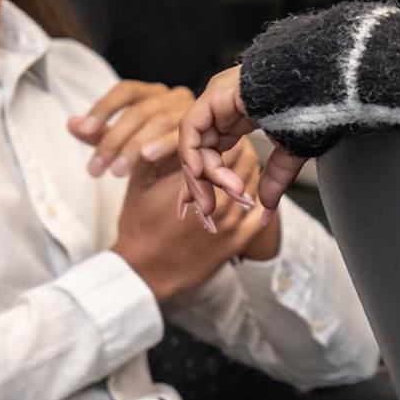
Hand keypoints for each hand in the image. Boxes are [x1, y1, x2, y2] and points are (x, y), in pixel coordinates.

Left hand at [67, 80, 194, 177]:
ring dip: (133, 147)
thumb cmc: (152, 161)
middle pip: (139, 111)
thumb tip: (72, 123)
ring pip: (157, 122)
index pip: (126, 91)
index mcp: (153, 95)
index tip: (85, 131)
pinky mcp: (203, 135)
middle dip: (113, 140)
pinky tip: (146, 159)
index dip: (104, 108)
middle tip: (95, 170)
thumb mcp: (120, 147)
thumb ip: (98, 134)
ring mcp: (192, 114)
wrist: (183, 186)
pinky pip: (180, 136)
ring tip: (116, 172)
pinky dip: (161, 145)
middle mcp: (174, 98)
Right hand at [113, 153, 270, 301]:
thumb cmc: (138, 226)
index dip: (225, 141)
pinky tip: (254, 198)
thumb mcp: (140, 183)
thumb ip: (156, 153)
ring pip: (254, 187)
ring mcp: (232, 223)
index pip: (227, 149)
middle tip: (232, 150)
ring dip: (247, 176)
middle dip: (238, 156)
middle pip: (246, 164)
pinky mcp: (238, 242)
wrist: (143, 270)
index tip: (220, 138)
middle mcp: (219, 200)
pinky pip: (261, 217)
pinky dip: (260, 204)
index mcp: (194, 180)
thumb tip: (169, 130)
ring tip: (237, 172)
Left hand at [180, 64, 306, 229]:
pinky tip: (203, 175)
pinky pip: (191, 129)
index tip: (206, 207)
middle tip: (207, 213)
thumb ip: (274, 179)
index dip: (206, 180)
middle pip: (199, 150)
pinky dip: (193, 154)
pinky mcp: (215, 95)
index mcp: (240, 115)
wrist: (324, 84)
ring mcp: (217, 98)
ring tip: (224, 197)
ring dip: (203, 176)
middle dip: (201, 184)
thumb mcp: (292, 152)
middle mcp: (223, 106)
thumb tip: (266, 209)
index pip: (210, 150)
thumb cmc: (316, 109)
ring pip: (194, 144)